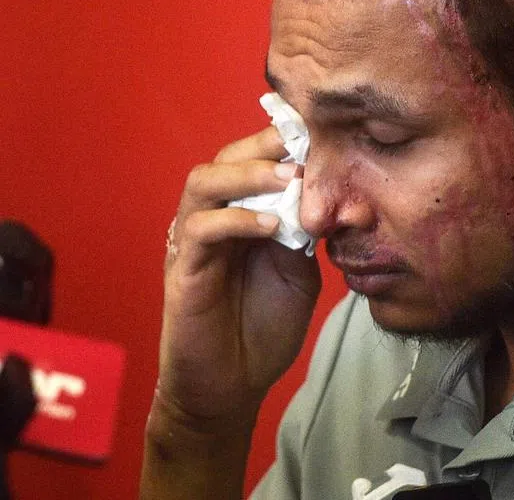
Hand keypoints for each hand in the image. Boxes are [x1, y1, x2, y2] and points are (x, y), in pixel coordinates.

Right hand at [156, 126, 320, 429]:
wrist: (233, 384)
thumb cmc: (265, 326)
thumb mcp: (299, 270)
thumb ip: (307, 232)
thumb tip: (330, 194)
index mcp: (242, 212)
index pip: (253, 159)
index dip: (282, 140)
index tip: (320, 130)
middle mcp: (214, 217)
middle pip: (226, 157)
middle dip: (266, 145)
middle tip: (306, 147)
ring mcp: (193, 241)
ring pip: (204, 181)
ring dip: (250, 174)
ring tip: (290, 179)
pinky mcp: (183, 269)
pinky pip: (201, 228)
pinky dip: (238, 219)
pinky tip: (273, 226)